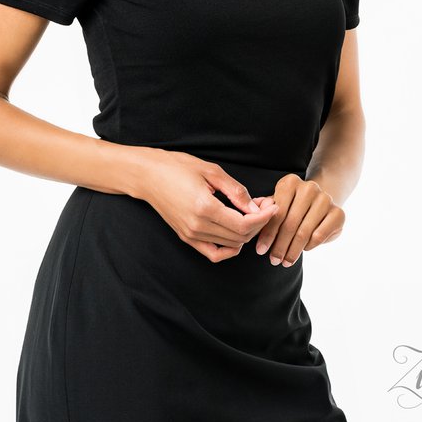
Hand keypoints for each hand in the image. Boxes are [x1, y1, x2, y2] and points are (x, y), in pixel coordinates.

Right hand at [142, 150, 279, 262]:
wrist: (148, 175)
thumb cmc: (177, 167)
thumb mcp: (211, 171)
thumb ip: (236, 191)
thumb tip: (255, 207)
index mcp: (204, 208)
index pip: (244, 225)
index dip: (263, 218)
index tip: (272, 205)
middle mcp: (197, 227)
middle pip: (240, 237)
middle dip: (259, 223)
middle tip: (265, 205)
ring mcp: (191, 235)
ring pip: (230, 245)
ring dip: (247, 233)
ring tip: (253, 214)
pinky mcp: (186, 238)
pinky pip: (213, 254)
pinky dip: (230, 249)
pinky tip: (237, 235)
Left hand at [251, 174, 344, 266]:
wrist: (321, 203)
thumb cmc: (292, 206)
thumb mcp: (277, 205)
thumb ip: (265, 211)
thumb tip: (252, 217)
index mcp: (290, 182)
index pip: (276, 212)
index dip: (268, 233)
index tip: (260, 250)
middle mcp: (309, 187)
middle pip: (290, 223)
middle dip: (280, 245)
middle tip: (273, 260)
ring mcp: (325, 199)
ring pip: (304, 231)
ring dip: (293, 250)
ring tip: (285, 262)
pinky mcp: (338, 213)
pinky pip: (319, 235)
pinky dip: (309, 246)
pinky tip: (303, 250)